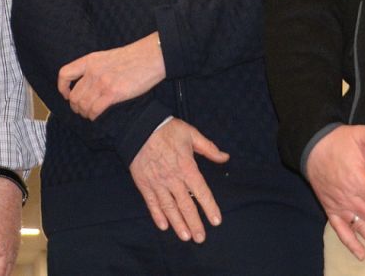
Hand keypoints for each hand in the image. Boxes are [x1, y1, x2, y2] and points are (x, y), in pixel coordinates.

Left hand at [57, 32, 164, 120]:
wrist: (150, 57)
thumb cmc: (132, 57)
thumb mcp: (107, 56)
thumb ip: (95, 67)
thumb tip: (87, 82)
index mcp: (90, 60)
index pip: (64, 74)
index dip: (62, 88)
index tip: (67, 95)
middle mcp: (93, 72)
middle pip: (73, 96)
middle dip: (75, 106)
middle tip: (81, 110)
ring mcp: (102, 83)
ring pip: (82, 105)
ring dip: (84, 113)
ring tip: (89, 114)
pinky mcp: (113, 93)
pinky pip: (94, 110)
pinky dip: (93, 116)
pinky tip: (97, 116)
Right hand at [128, 118, 226, 242]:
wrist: (139, 126)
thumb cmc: (167, 129)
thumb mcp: (191, 133)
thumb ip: (209, 148)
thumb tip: (225, 157)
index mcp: (187, 167)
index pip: (201, 192)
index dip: (210, 207)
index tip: (216, 221)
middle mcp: (173, 179)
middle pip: (186, 205)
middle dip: (194, 223)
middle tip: (200, 238)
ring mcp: (157, 183)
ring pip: (169, 207)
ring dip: (178, 223)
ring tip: (185, 237)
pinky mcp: (144, 184)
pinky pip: (151, 203)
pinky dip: (157, 215)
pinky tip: (163, 226)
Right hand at [305, 125, 364, 261]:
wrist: (309, 147)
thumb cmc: (336, 141)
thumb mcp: (359, 134)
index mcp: (357, 179)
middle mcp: (348, 196)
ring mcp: (339, 205)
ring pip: (361, 226)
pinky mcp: (331, 209)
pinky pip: (340, 229)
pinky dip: (350, 243)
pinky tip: (361, 254)